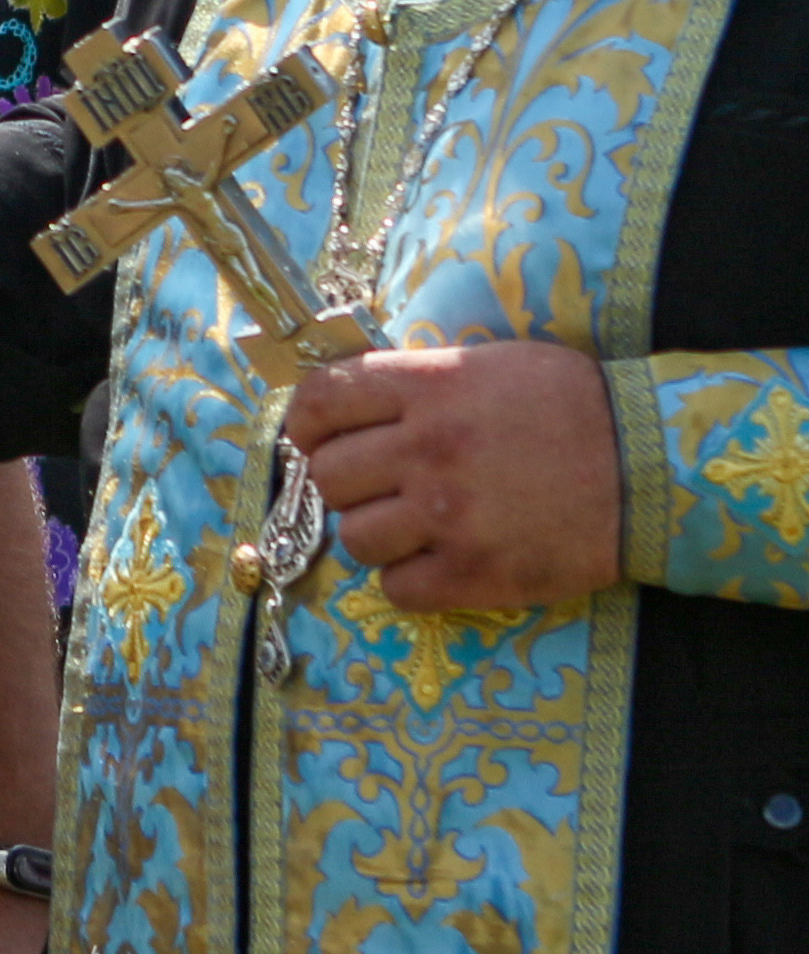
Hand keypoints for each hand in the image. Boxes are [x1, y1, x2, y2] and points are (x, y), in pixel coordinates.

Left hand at [282, 340, 621, 608]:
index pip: (322, 400)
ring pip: (354, 537)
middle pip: (328, 476)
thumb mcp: (489, 365)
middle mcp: (428, 449)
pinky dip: (407, 580)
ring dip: (375, 533)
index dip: (303, 422)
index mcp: (429, 388)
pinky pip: (396, 589)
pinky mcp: (473, 574)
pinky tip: (437, 562)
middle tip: (375, 485)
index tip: (311, 437)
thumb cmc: (570, 406)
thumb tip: (353, 403)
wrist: (649, 467)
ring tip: (413, 525)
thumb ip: (419, 382)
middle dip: (343, 482)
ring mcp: (448, 516)